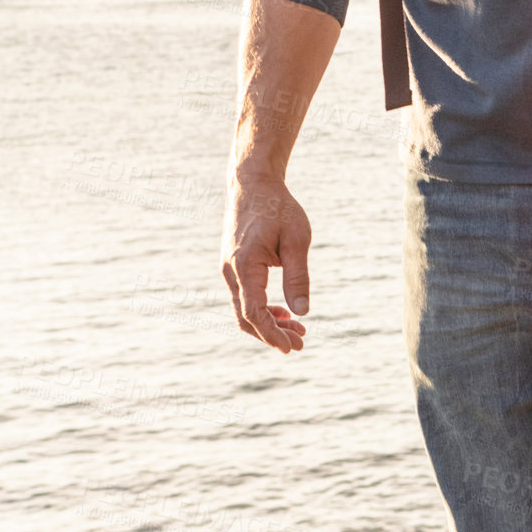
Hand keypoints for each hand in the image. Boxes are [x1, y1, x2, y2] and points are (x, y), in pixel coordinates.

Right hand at [221, 169, 310, 353]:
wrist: (253, 183)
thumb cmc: (278, 208)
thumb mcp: (296, 241)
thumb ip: (298, 278)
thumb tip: (302, 313)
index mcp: (244, 266)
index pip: (254, 314)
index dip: (271, 334)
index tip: (292, 347)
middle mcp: (230, 272)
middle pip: (245, 318)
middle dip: (271, 335)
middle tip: (300, 343)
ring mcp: (229, 269)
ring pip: (243, 309)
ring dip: (267, 323)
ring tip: (296, 329)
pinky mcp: (233, 265)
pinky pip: (243, 296)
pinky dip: (261, 309)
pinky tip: (282, 312)